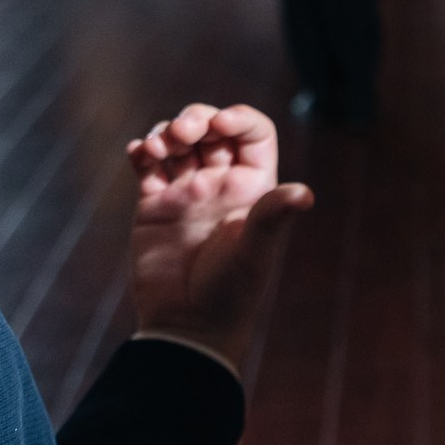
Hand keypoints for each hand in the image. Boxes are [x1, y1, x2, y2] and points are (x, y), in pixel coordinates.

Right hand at [125, 103, 313, 371]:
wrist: (188, 326)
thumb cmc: (231, 292)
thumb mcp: (255, 251)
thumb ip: (273, 217)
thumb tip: (305, 194)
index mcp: (253, 187)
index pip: (252, 134)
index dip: (239, 118)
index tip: (221, 122)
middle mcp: (221, 183)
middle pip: (212, 128)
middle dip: (196, 118)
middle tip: (183, 132)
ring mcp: (186, 192)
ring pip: (178, 141)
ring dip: (166, 131)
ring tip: (157, 147)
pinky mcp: (154, 205)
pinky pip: (147, 166)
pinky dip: (141, 150)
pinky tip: (138, 152)